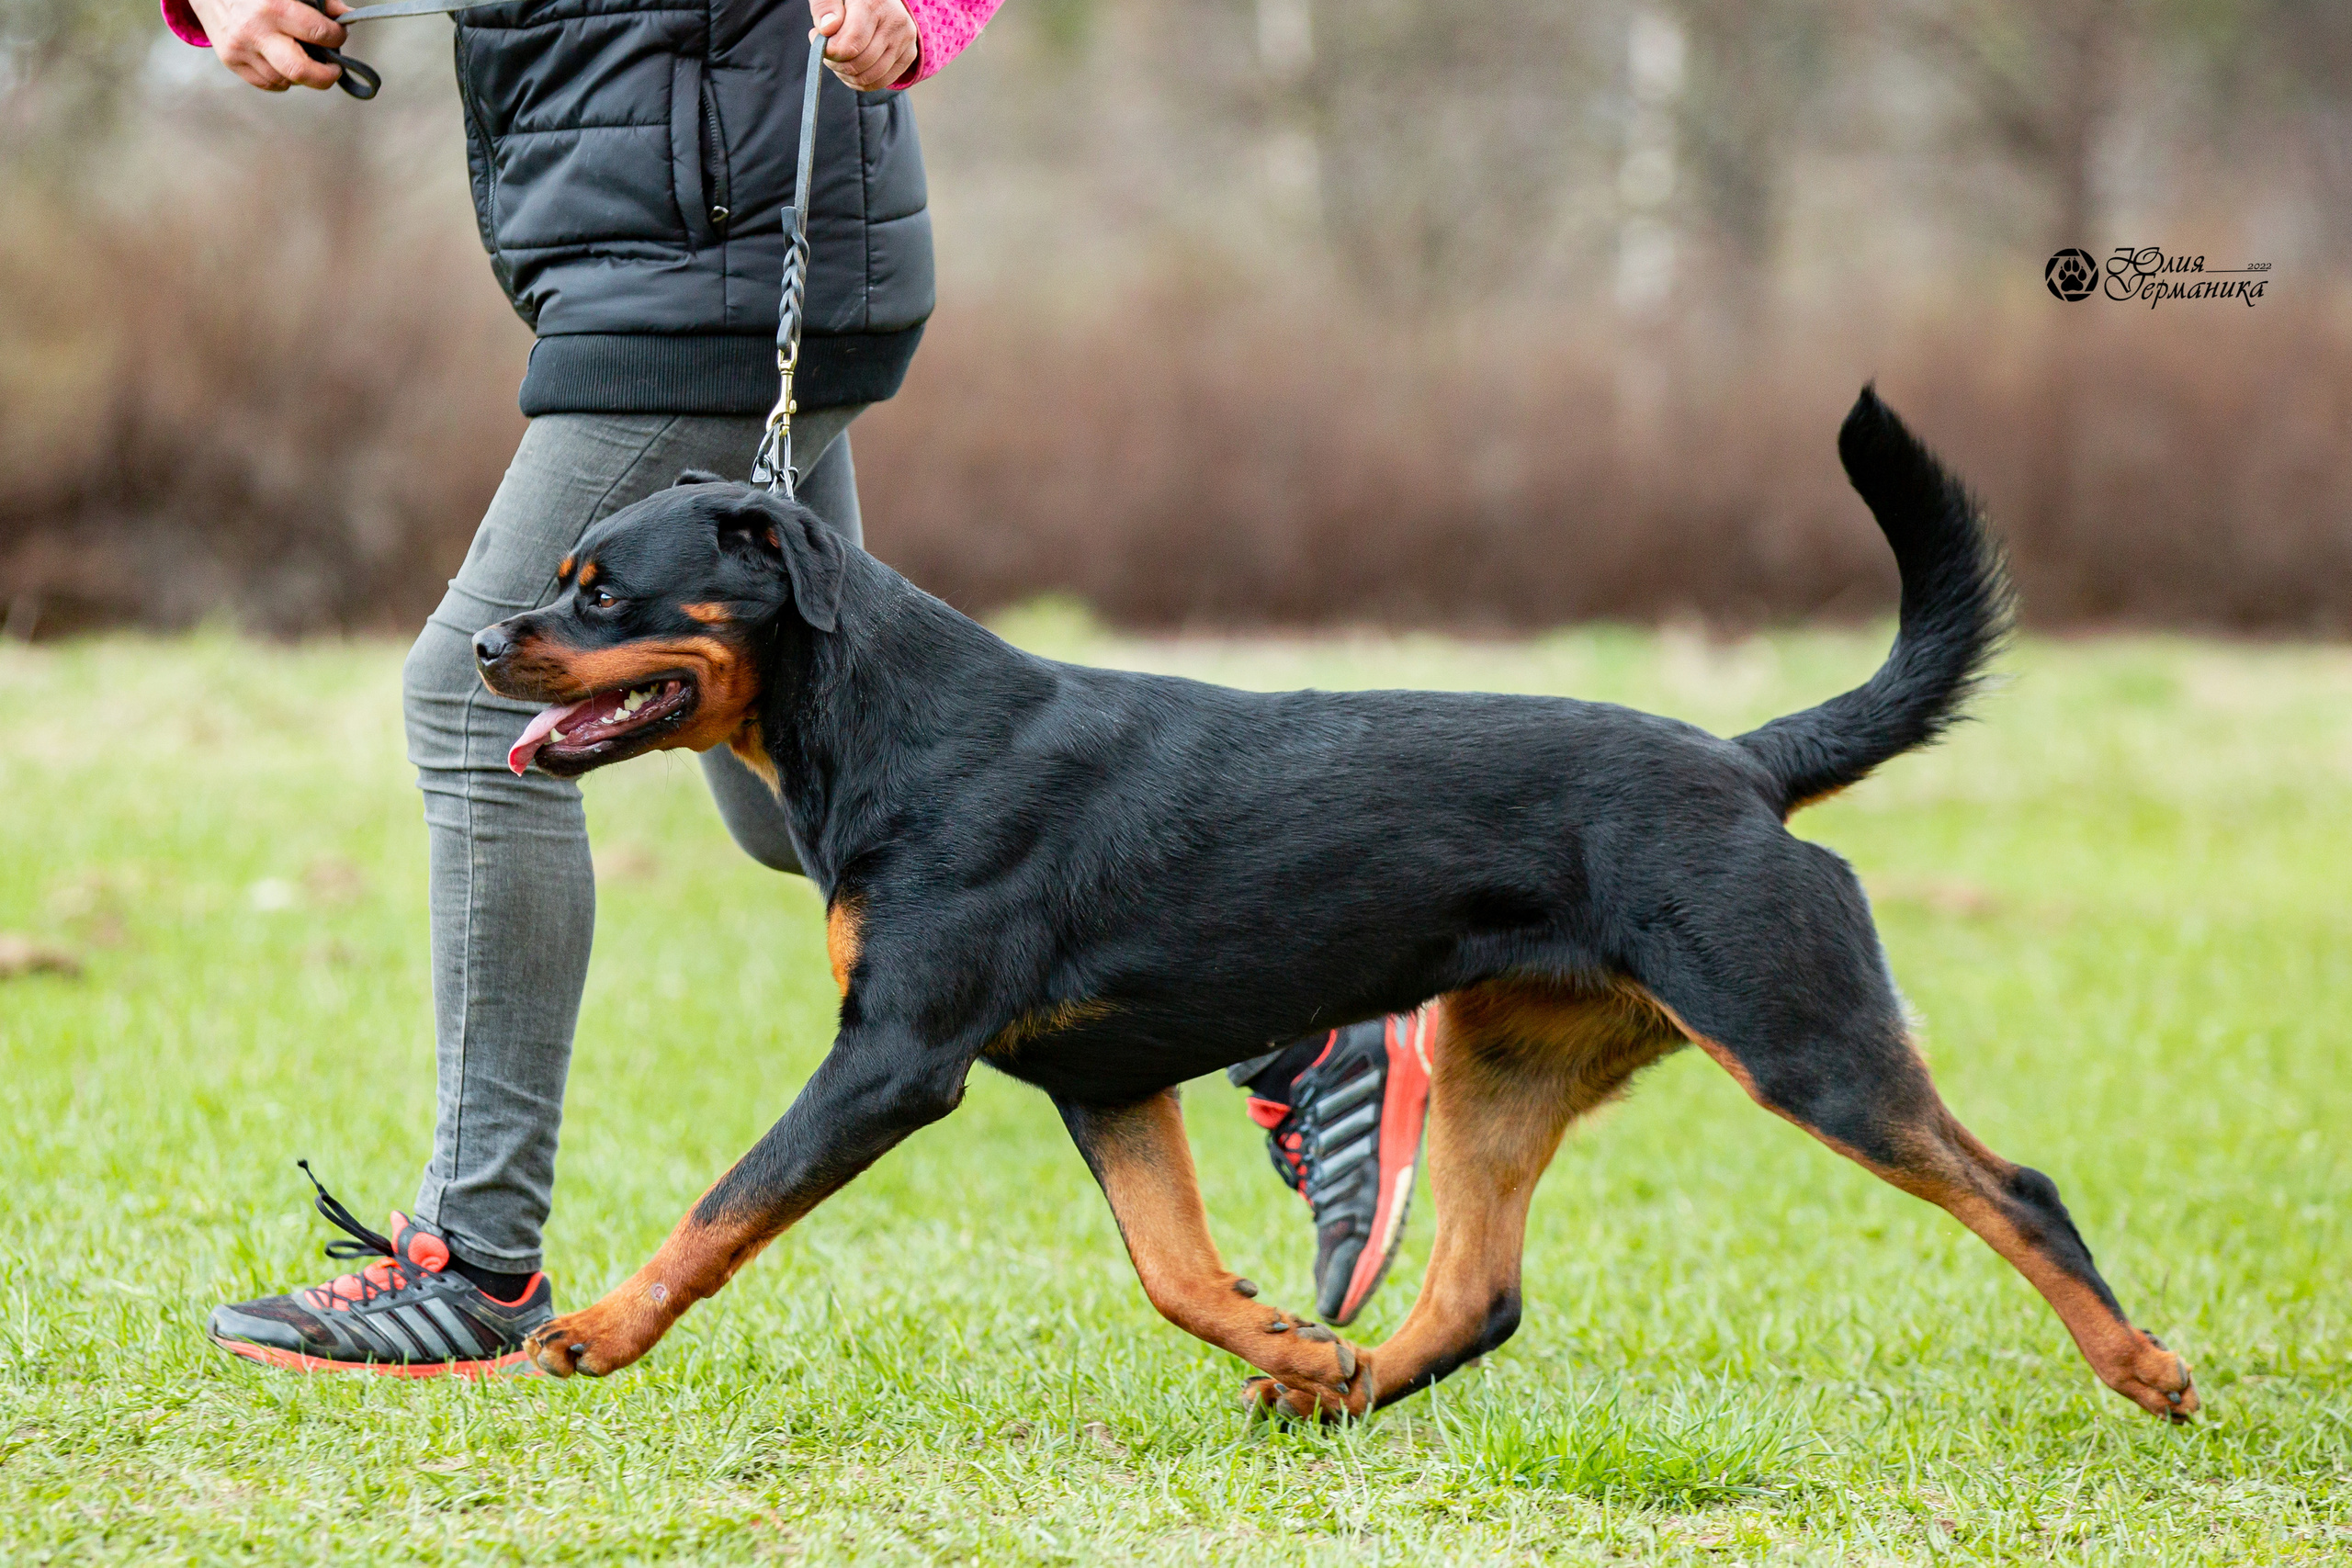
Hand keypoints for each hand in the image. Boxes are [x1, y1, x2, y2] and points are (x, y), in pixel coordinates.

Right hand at [186, 0, 351, 91]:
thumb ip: (319, 1)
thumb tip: (346, 17)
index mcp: (273, 7)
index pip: (319, 33)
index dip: (337, 36)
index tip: (338, 34)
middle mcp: (255, 31)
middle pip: (302, 72)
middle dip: (326, 76)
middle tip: (333, 69)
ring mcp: (241, 49)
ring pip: (286, 81)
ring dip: (302, 74)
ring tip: (302, 56)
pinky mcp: (231, 61)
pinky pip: (268, 83)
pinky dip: (282, 77)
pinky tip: (281, 60)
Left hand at [811, 0, 918, 90]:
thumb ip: (825, 6)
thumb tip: (828, 29)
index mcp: (875, 3)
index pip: (850, 45)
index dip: (829, 50)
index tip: (816, 37)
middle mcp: (895, 22)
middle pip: (858, 64)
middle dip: (835, 62)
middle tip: (827, 49)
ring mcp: (905, 40)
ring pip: (869, 77)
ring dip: (846, 74)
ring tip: (838, 57)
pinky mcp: (909, 54)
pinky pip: (880, 82)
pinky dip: (860, 81)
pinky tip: (850, 67)